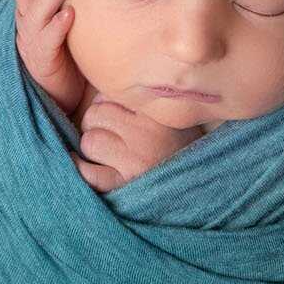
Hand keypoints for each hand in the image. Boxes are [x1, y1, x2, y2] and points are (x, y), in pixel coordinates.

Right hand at [14, 0, 84, 118]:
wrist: (66, 90)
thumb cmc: (71, 44)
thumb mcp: (70, 13)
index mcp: (32, 5)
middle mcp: (28, 19)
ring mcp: (31, 39)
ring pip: (32, 11)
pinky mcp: (41, 60)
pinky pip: (44, 41)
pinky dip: (56, 26)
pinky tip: (70, 14)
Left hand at [70, 93, 202, 193]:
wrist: (201, 190)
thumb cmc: (182, 152)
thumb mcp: (173, 119)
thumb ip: (145, 103)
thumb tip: (101, 95)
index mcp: (158, 112)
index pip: (112, 94)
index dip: (109, 105)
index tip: (117, 116)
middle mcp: (148, 133)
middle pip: (96, 114)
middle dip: (97, 124)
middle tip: (110, 135)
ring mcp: (136, 160)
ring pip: (89, 141)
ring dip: (93, 148)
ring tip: (109, 154)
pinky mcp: (125, 185)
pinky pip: (89, 173)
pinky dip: (82, 170)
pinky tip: (83, 166)